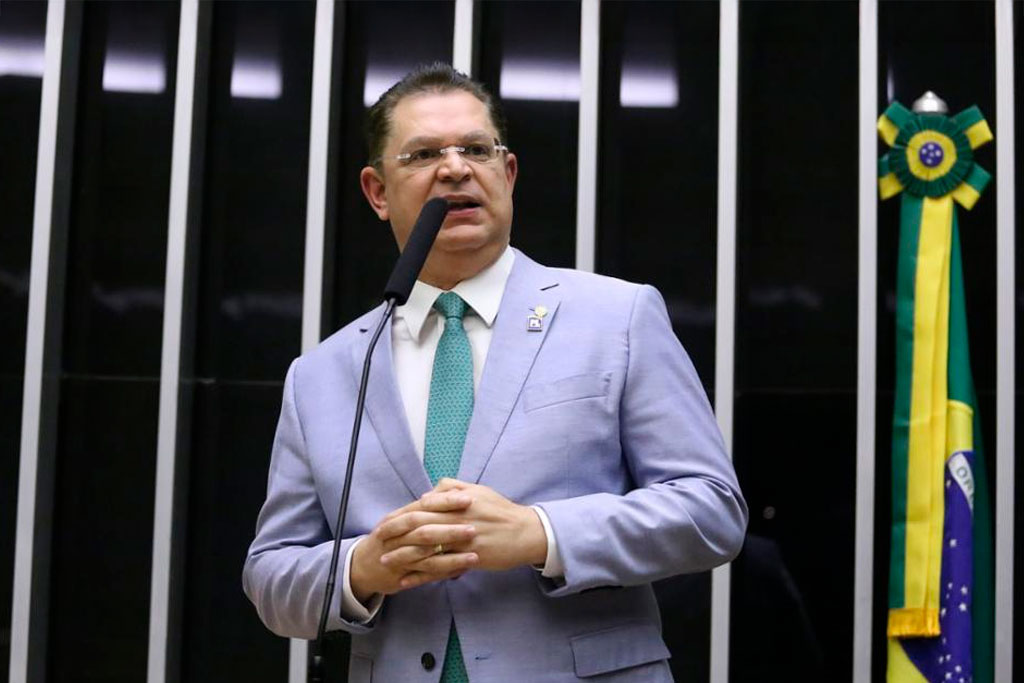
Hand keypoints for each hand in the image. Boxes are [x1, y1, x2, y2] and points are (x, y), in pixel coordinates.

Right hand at [350, 490, 479, 602]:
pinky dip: (445, 573)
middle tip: (474, 527)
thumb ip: (424, 508)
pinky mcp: (403, 576)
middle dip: (450, 528)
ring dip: (451, 556)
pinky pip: (426, 575)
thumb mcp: (400, 519)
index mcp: (398, 517)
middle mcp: (397, 536)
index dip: (445, 501)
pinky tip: (463, 571)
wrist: (363, 566)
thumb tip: (453, 490)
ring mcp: (399, 557)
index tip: (468, 499)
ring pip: (426, 556)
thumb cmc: (389, 538)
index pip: (424, 505)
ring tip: (474, 555)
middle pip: (424, 530)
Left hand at [377, 479, 547, 572]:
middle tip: (377, 540)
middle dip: (395, 534)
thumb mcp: (478, 490)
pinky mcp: (469, 558)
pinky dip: (421, 575)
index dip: (400, 514)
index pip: (421, 507)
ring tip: (386, 561)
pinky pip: (441, 568)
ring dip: (403, 555)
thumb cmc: (501, 511)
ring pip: (426, 549)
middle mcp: (457, 520)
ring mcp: (462, 540)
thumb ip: (452, 488)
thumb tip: (428, 493)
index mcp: (457, 502)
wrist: (526, 532)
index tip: (384, 522)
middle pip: (418, 526)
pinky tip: (407, 580)